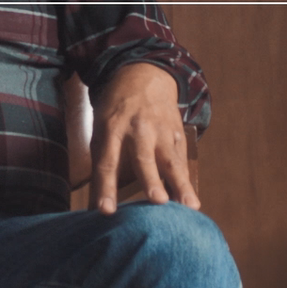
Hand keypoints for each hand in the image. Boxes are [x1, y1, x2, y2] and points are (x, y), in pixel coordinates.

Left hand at [89, 62, 199, 214]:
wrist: (144, 77)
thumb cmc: (116, 111)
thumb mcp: (101, 128)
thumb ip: (101, 164)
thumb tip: (95, 207)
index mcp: (111, 128)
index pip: (107, 162)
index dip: (105, 187)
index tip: (105, 210)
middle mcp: (137, 130)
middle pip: (143, 158)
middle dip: (150, 179)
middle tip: (157, 201)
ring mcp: (160, 131)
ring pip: (171, 160)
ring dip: (180, 184)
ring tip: (189, 206)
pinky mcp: (177, 134)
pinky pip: (182, 160)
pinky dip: (186, 181)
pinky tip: (191, 202)